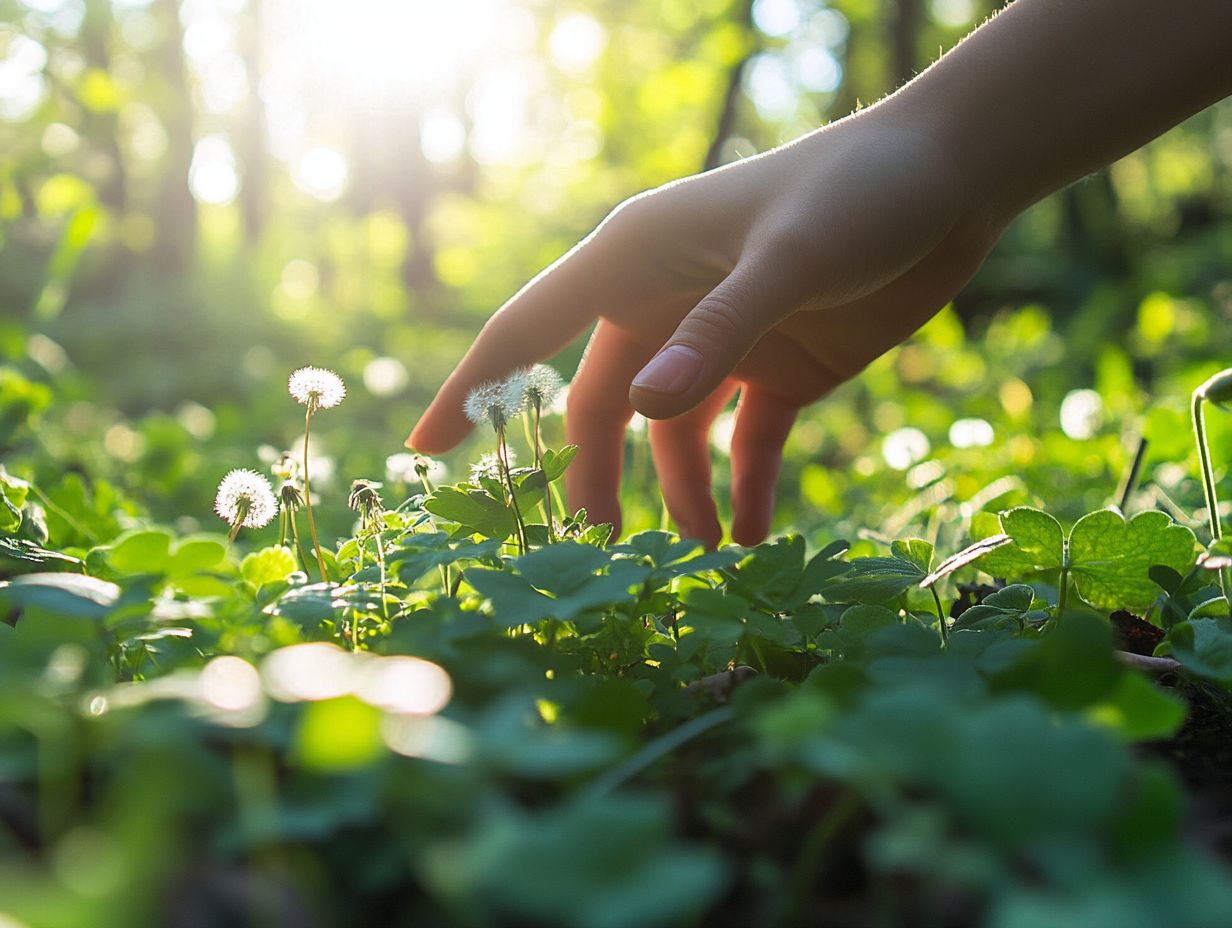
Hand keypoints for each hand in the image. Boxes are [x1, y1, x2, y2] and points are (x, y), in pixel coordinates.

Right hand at [408, 103, 1003, 545]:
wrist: (955, 177)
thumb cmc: (860, 192)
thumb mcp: (789, 259)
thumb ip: (718, 332)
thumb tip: (643, 410)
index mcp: (637, 260)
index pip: (529, 330)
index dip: (474, 389)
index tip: (426, 451)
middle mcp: (667, 302)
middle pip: (602, 405)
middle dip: (597, 476)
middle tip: (599, 551)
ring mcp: (722, 339)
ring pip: (672, 436)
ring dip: (678, 496)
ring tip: (704, 556)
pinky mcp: (780, 367)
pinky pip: (747, 443)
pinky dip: (745, 489)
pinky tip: (752, 536)